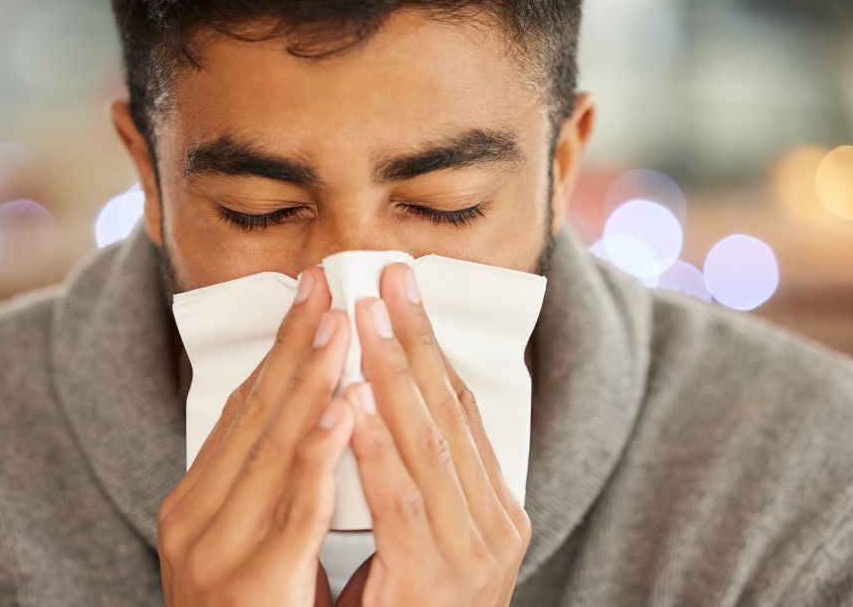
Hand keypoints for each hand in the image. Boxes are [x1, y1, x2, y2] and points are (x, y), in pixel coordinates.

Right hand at [158, 266, 353, 605]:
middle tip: (328, 285)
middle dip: (296, 345)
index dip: (278, 349)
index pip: (240, 411)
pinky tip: (343, 413)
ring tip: (342, 327)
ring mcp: (214, 554)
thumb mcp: (247, 547)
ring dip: (310, 381)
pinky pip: (292, 511)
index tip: (311, 297)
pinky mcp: (250, 585)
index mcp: (192, 506)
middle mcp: (192, 521)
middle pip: (252, 416)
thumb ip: (267, 492)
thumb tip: (305, 424)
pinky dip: (317, 457)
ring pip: (270, 450)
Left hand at [335, 263, 531, 605]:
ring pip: (431, 445)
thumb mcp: (420, 534)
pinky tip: (355, 400)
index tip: (400, 290)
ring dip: (396, 375)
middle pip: (453, 412)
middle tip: (386, 276)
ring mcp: (474, 557)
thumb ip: (413, 475)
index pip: (463, 409)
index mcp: (495, 508)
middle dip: (416, 340)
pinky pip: (403, 502)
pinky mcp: (437, 583)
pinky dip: (378, 446)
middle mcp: (497, 526)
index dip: (431, 345)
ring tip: (366, 317)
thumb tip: (381, 399)